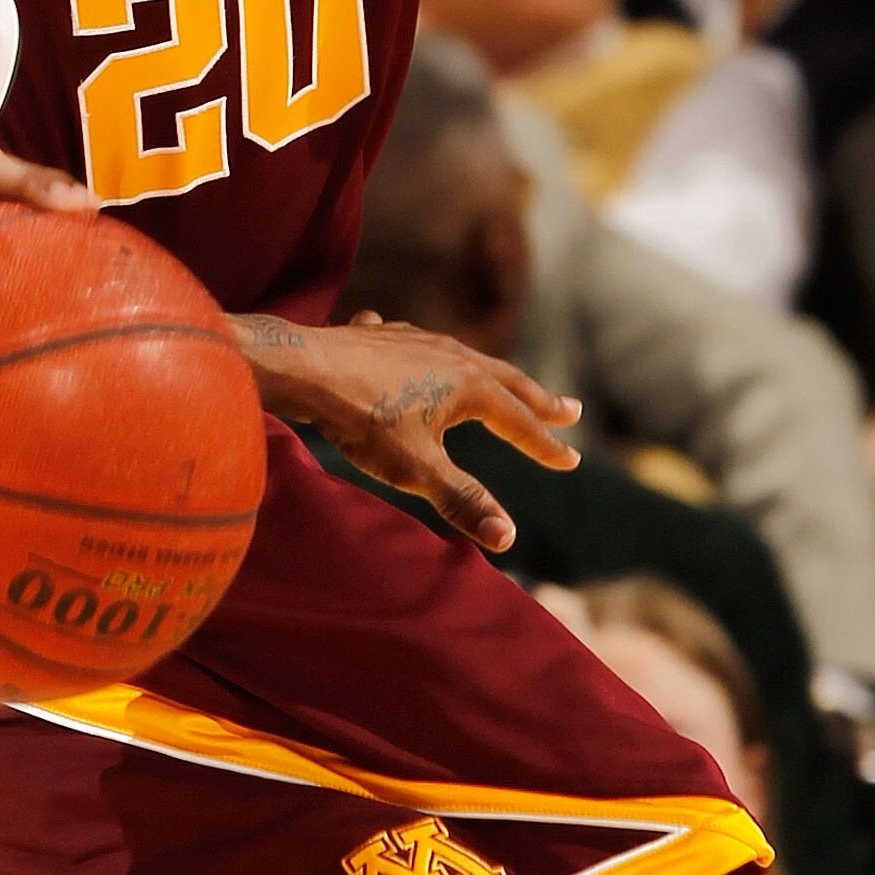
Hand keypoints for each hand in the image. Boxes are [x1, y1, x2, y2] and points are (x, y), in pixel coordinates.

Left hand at [236, 312, 578, 554]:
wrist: (304, 370)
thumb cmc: (362, 421)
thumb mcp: (417, 470)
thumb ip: (462, 499)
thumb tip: (508, 537)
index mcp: (470, 386)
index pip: (519, 422)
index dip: (546, 446)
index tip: (571, 460)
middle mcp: (452, 355)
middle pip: (506, 380)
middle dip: (538, 400)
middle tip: (569, 411)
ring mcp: (416, 341)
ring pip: (465, 357)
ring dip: (490, 373)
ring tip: (500, 381)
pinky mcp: (381, 337)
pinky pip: (415, 344)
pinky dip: (427, 353)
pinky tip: (415, 349)